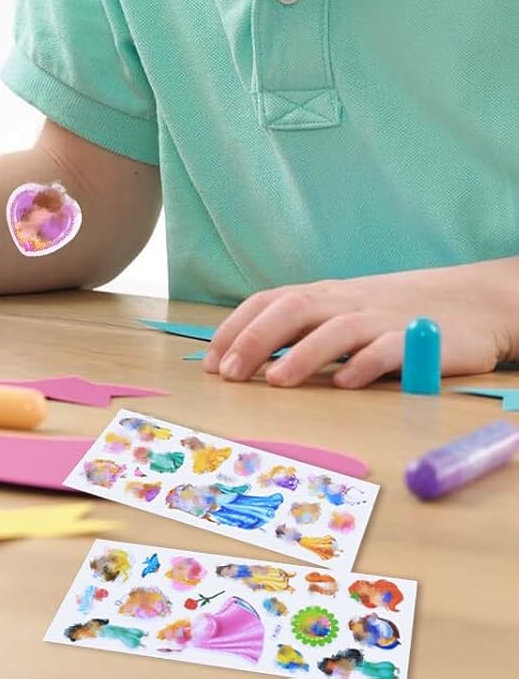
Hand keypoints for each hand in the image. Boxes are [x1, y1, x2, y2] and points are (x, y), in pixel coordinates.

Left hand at [203, 260, 518, 388]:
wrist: (470, 300)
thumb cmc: (393, 311)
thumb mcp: (342, 311)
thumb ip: (305, 328)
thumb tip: (249, 356)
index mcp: (322, 295)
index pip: (268, 302)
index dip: (236, 328)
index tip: (210, 361)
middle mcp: (344, 301)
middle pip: (291, 310)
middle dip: (254, 340)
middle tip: (228, 374)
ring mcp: (381, 318)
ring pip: (335, 329)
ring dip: (302, 354)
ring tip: (276, 381)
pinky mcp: (418, 339)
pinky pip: (389, 349)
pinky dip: (365, 364)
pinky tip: (345, 383)